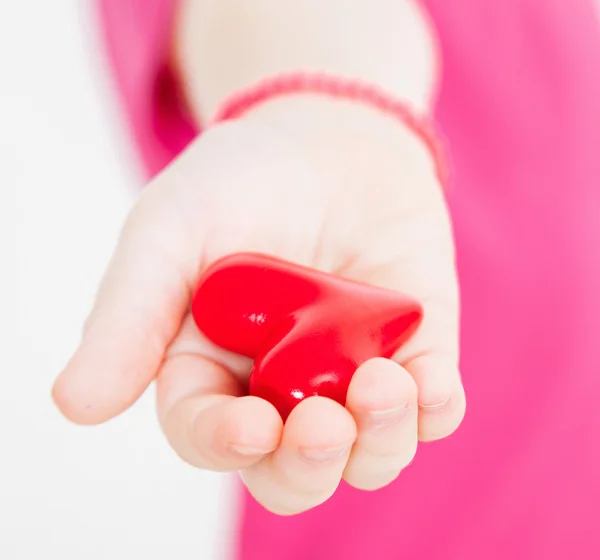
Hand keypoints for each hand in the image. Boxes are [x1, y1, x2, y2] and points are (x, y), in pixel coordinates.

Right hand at [53, 98, 464, 514]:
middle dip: (307, 464)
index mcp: (214, 368)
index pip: (211, 434)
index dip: (227, 444)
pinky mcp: (415, 350)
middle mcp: (284, 387)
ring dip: (378, 441)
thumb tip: (74, 403)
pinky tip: (428, 382)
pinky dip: (433, 409)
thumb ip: (128, 315)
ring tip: (382, 386)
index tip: (250, 426)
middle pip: (295, 469)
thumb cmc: (240, 180)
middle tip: (319, 424)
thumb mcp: (170, 232)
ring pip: (368, 453)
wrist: (329, 136)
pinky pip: (434, 407)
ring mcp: (353, 374)